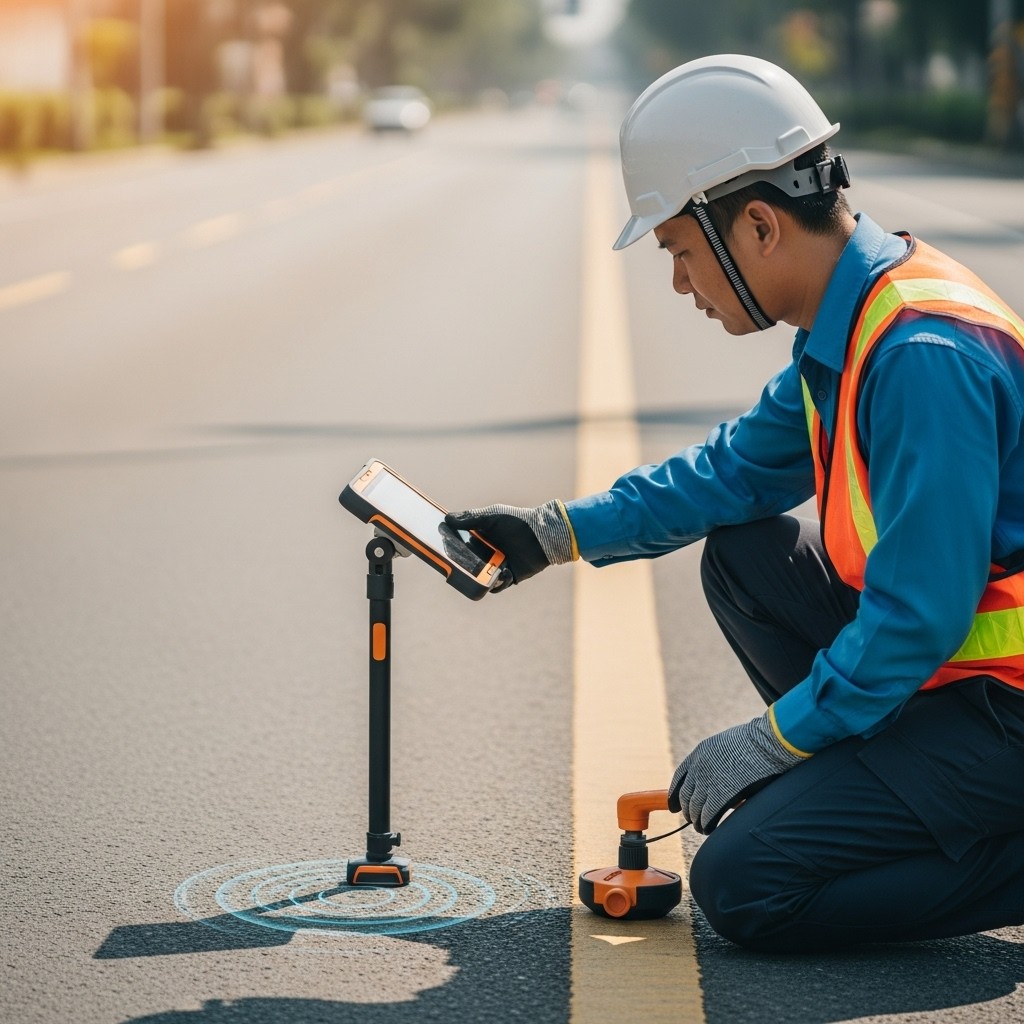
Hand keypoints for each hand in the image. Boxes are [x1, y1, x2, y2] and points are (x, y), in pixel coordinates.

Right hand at [445, 500, 575, 589]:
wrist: (543, 534)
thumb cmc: (517, 521)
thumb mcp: (492, 516)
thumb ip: (470, 518)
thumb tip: (446, 518)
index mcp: (481, 538)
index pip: (460, 546)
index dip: (451, 549)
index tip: (441, 550)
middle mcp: (487, 553)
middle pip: (467, 564)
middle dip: (461, 567)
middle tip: (455, 566)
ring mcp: (497, 566)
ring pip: (480, 578)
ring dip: (478, 577)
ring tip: (481, 571)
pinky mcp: (509, 577)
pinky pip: (497, 586)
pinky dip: (497, 583)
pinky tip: (505, 572)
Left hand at [668, 713, 808, 832]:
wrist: (767, 742)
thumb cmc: (754, 742)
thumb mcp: (726, 745)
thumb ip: (716, 761)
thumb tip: (716, 778)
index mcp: (699, 753)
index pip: (679, 777)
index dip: (674, 794)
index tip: (673, 805)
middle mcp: (699, 767)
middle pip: (685, 795)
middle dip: (687, 810)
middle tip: (691, 819)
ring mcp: (709, 781)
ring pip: (694, 808)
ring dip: (696, 820)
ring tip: (700, 827)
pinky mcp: (722, 795)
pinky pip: (708, 815)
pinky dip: (706, 825)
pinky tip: (708, 829)